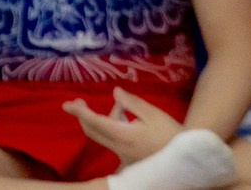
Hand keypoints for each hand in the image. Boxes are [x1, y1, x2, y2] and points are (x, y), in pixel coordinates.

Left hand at [65, 89, 184, 165]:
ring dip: (103, 119)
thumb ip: (131, 103)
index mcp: (122, 134)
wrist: (183, 157)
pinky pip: (113, 142)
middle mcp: (118, 147)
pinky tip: (125, 119)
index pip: (94, 121)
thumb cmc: (170, 132)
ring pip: (103, 136)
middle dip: (83, 116)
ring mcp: (122, 155)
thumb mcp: (152, 113)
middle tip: (80, 101)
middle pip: (92, 132)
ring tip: (120, 105)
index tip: (66, 104)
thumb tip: (115, 92)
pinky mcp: (128, 158)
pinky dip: (114, 128)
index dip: (79, 112)